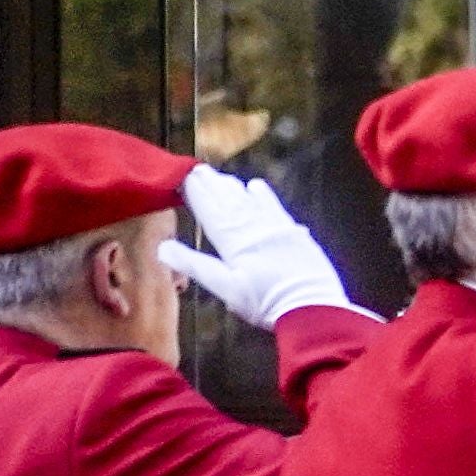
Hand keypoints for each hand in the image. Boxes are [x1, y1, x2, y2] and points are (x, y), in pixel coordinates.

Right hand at [164, 165, 361, 327]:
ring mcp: (276, 228)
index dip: (196, 192)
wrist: (312, 306)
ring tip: (220, 176)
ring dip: (233, 187)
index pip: (209, 210)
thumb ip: (194, 265)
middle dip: (211, 184)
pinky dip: (263, 195)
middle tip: (198, 169)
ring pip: (249, 201)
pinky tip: (256, 186)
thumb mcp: (225, 287)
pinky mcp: (294, 233)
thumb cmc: (265, 301)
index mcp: (234, 240)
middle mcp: (254, 227)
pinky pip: (274, 207)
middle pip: (228, 201)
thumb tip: (162, 247)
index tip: (184, 176)